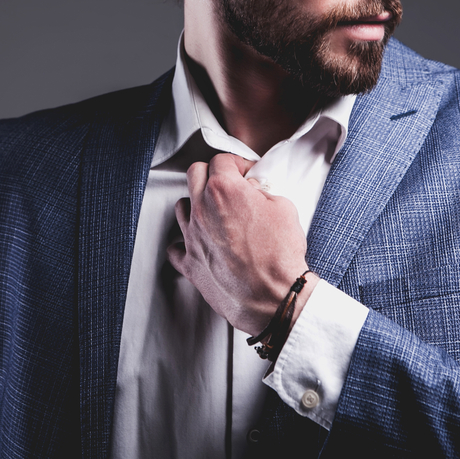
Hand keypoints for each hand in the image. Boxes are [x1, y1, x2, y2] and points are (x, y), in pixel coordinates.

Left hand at [167, 153, 315, 335]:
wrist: (274, 297)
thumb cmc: (280, 256)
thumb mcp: (284, 209)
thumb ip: (264, 193)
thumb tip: (255, 193)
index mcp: (224, 190)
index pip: (221, 161)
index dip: (236, 163)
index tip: (244, 172)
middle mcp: (203, 209)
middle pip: (194, 174)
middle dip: (211, 173)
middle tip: (225, 182)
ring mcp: (192, 236)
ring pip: (181, 206)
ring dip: (196, 204)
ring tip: (212, 211)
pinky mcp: (190, 262)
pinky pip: (175, 247)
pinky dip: (183, 243)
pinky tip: (196, 242)